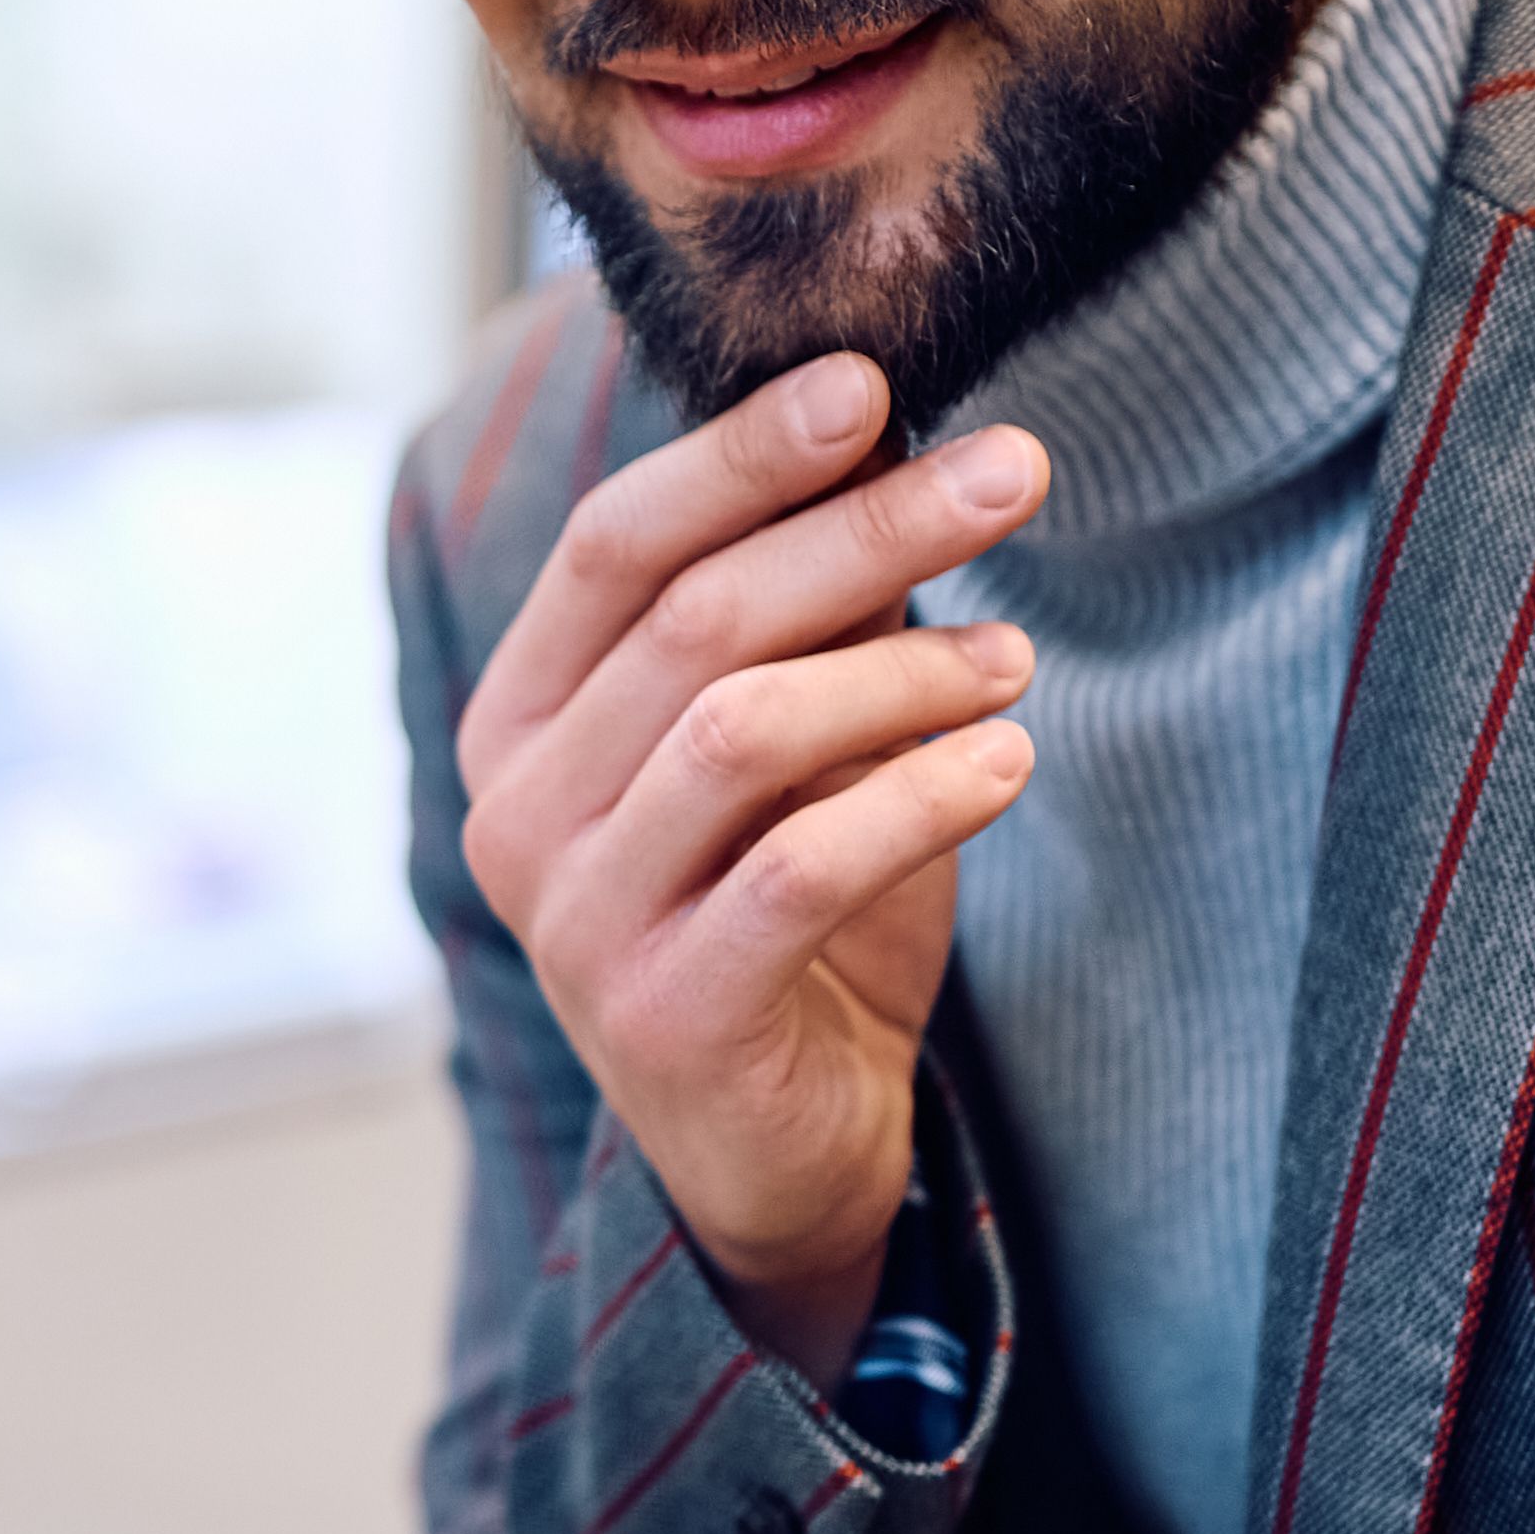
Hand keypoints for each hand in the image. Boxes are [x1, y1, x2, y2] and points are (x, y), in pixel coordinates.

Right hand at [452, 351, 1045, 1373]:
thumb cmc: (787, 918)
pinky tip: (1006, 761)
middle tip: (1013, 471)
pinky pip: (804, 864)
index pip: (612, 546)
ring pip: (741, 730)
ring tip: (1019, 660)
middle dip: (865, 529)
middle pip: (695, 621)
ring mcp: (576, 921)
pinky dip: (922, 795)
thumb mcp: (792, 747)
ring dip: (904, 671)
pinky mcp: (665, 1014)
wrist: (781, 1149)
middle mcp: (515, 814)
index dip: (738, 456)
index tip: (871, 383)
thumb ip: (809, 619)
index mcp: (520, 723)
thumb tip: (887, 438)